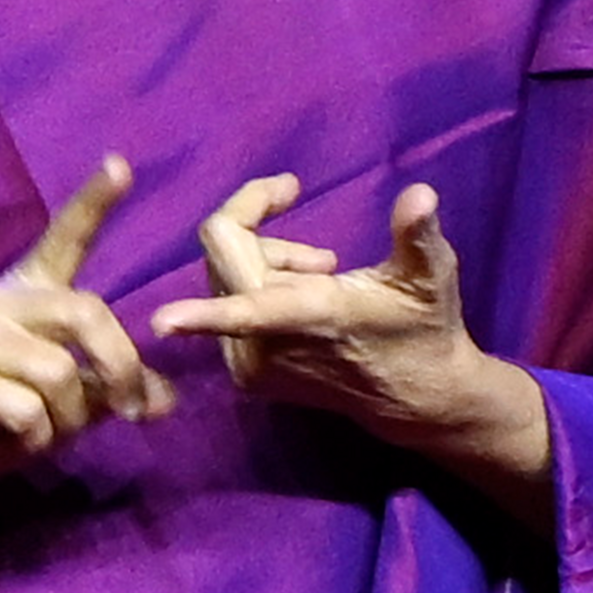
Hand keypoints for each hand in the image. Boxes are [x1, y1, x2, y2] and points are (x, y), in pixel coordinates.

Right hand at [0, 154, 175, 499]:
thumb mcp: (66, 404)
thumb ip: (110, 390)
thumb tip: (165, 401)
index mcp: (27, 292)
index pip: (64, 238)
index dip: (93, 202)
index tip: (120, 163)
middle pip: (84, 311)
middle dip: (119, 366)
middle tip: (132, 411)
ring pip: (57, 371)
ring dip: (66, 420)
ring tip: (42, 432)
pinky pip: (24, 408)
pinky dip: (35, 437)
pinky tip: (12, 438)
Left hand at [149, 174, 490, 448]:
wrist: (415, 397)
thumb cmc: (425, 328)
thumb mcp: (431, 277)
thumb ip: (418, 236)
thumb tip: (421, 195)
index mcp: (305, 319)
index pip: (244, 309)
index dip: (200, 315)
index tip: (160, 324)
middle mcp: (267, 347)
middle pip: (223, 251)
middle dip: (260, 222)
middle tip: (311, 227)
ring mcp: (251, 365)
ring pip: (223, 272)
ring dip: (265, 256)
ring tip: (322, 268)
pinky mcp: (246, 375)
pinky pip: (225, 300)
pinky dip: (256, 282)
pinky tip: (303, 290)